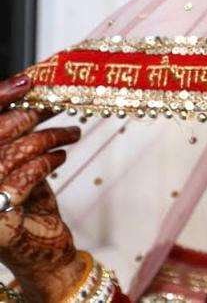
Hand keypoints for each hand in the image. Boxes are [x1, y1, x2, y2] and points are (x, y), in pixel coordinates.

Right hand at [0, 75, 83, 301]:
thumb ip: (17, 137)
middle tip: (59, 104)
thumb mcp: (20, 165)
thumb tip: (32, 93)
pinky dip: (48, 160)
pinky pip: (26, 175)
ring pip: (15, 151)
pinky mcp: (0, 218)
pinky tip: (60, 156)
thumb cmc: (28, 207)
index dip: (1, 97)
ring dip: (49, 136)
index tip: (28, 81)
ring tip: (71, 132)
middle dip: (32, 114)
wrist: (42, 254)